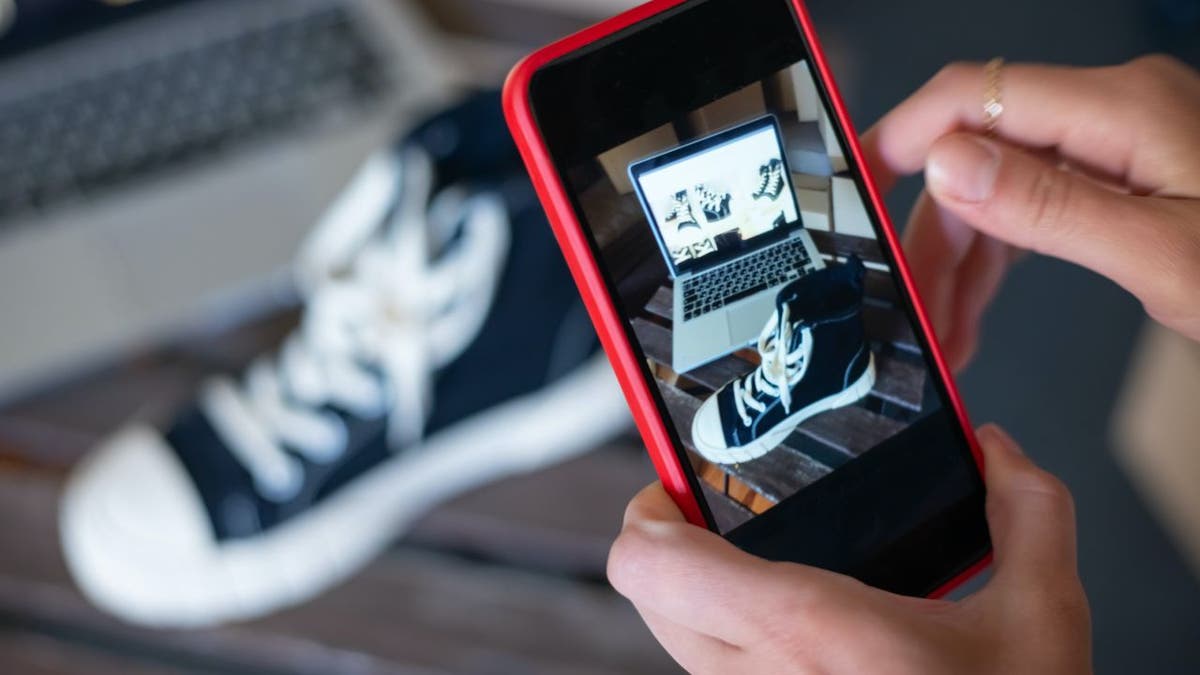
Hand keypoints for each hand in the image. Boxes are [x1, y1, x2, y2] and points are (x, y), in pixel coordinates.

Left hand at [608, 426, 1090, 674]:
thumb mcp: (1043, 618)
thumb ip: (1027, 512)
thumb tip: (997, 450)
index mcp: (806, 628)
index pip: (647, 563)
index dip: (645, 511)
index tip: (680, 487)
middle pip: (644, 593)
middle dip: (670, 544)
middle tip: (718, 516)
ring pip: (676, 640)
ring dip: (698, 597)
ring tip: (761, 569)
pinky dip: (731, 643)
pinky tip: (795, 632)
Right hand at [862, 56, 1199, 370]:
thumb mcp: (1162, 255)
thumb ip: (1051, 207)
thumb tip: (948, 167)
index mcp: (1122, 109)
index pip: (971, 97)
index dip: (898, 140)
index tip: (855, 194)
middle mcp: (1112, 112)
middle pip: (976, 156)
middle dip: (931, 237)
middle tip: (911, 307)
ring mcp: (1115, 141)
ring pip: (996, 187)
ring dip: (958, 260)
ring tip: (942, 330)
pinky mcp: (1120, 173)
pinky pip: (1031, 204)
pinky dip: (996, 257)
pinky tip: (974, 305)